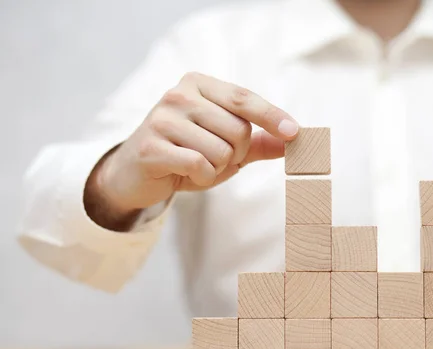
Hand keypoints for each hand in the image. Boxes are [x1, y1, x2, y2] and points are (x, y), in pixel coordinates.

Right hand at [84, 72, 297, 229]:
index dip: (272, 116)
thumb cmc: (186, 155)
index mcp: (198, 85)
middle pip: (238, 129)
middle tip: (214, 157)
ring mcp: (162, 119)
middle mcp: (179, 94)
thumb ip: (258, 142)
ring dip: (218, 168)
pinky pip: (200, 165)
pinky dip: (203, 178)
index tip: (294, 132)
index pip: (244, 99)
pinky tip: (186, 174)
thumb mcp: (226, 146)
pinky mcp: (152, 146)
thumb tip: (295, 139)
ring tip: (197, 164)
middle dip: (236, 153)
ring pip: (221, 150)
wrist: (136, 174)